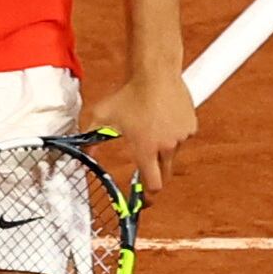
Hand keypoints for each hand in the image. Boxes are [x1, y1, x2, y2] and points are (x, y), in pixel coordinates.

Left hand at [81, 70, 198, 194]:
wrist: (155, 72)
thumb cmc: (128, 93)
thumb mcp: (102, 116)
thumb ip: (89, 138)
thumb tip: (81, 155)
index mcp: (146, 149)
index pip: (152, 185)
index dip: (148, 196)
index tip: (144, 201)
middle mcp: (166, 146)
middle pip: (165, 176)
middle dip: (156, 178)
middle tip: (147, 173)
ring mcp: (181, 137)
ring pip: (173, 154)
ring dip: (163, 150)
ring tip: (151, 129)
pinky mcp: (191, 126)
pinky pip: (182, 138)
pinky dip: (174, 135)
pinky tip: (163, 118)